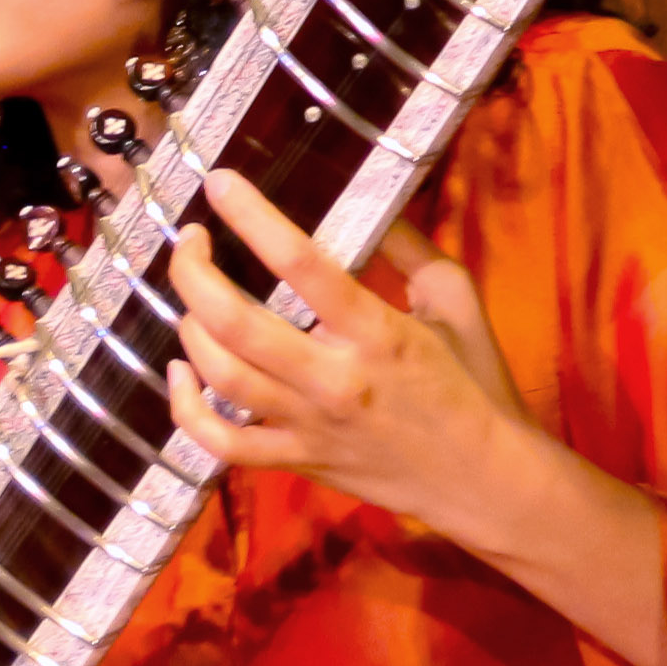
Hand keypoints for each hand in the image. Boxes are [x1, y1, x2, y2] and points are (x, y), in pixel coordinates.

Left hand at [163, 167, 537, 525]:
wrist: (485, 482)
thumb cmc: (475, 382)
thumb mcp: (456, 300)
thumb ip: (408, 248)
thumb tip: (361, 200)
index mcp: (377, 332)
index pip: (300, 263)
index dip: (251, 217)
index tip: (219, 183)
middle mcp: (334, 378)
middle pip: (236, 322)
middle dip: (194, 271)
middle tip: (190, 239)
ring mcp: (309, 425)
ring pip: (221, 376)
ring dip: (189, 328)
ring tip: (190, 298)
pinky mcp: (297, 461)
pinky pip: (221, 443)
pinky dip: (187, 409)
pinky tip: (181, 373)